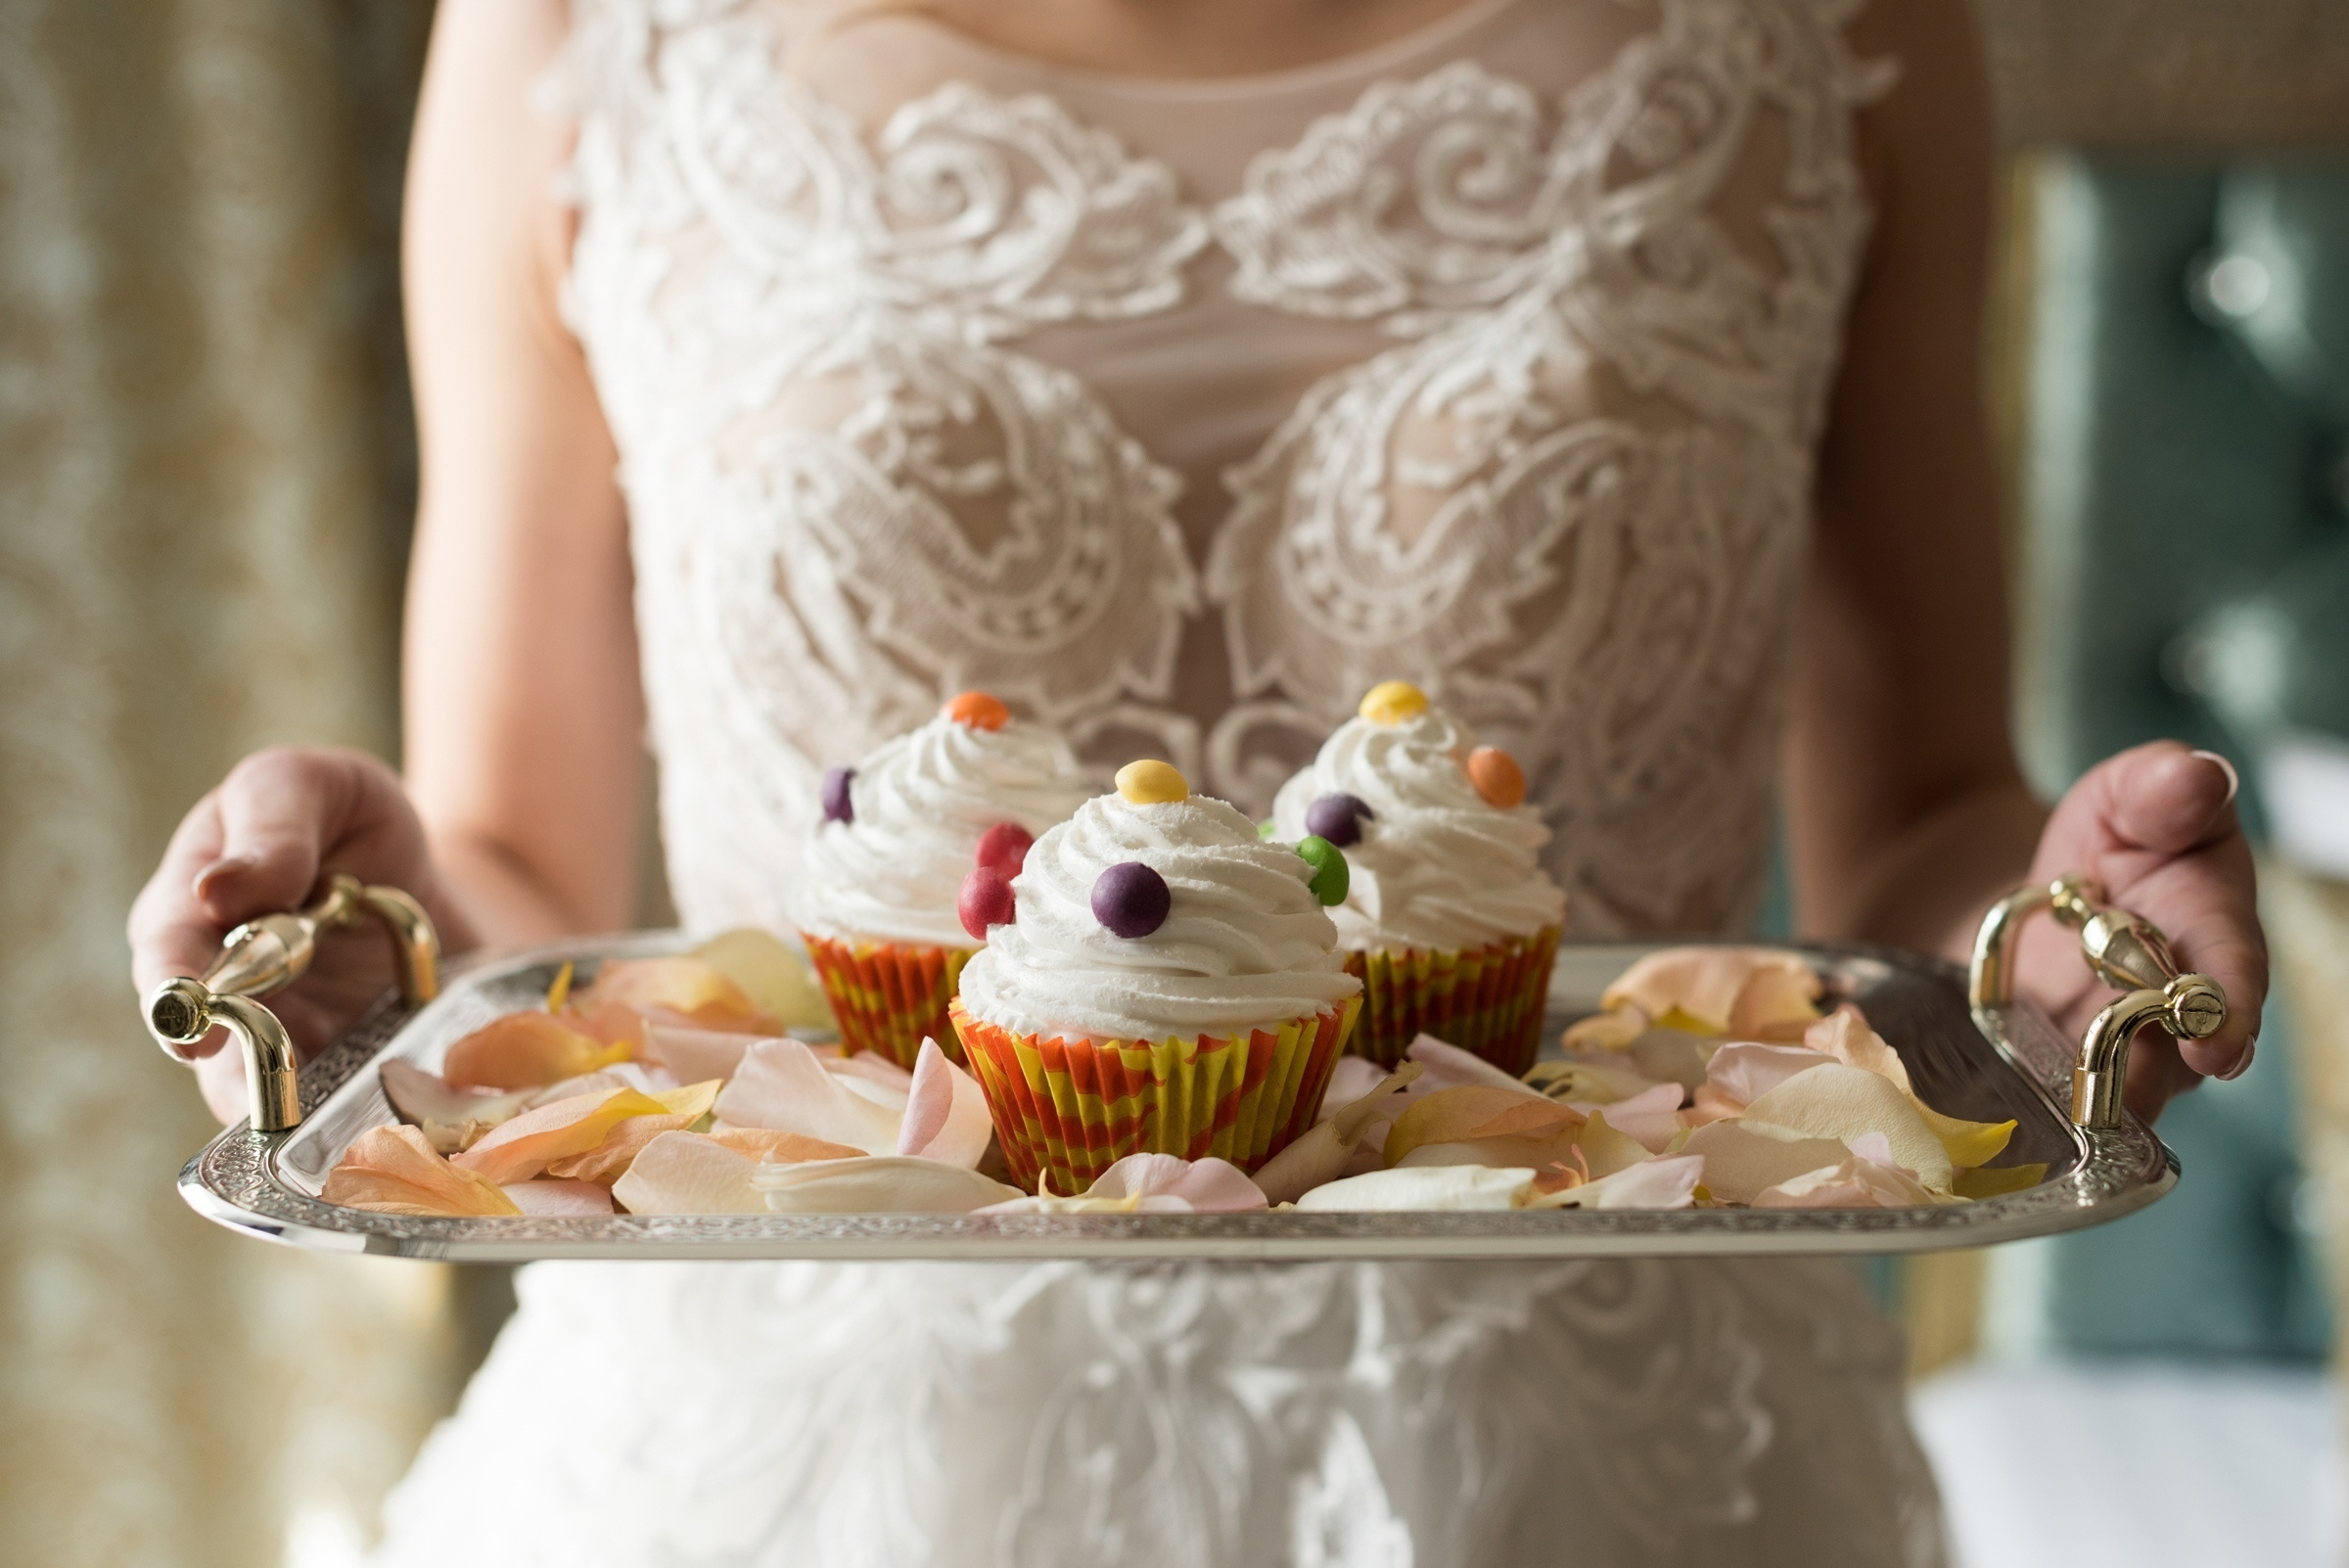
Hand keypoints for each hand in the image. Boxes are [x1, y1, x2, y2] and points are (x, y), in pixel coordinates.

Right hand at [128, 747, 476, 1122]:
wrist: (423, 886)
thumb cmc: (349, 822)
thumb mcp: (321, 788)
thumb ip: (276, 820)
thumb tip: (218, 888)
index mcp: (190, 904)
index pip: (165, 949)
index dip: (177, 981)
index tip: (196, 1011)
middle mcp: (211, 983)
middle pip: (197, 1035)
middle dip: (229, 1056)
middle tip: (261, 1077)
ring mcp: (266, 1037)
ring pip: (251, 1087)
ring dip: (280, 1100)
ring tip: (310, 1112)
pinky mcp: (322, 1075)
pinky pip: (317, 1109)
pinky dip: (338, 1114)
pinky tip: (360, 1121)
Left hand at [2018, 741, 2264, 1121]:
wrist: (2033, 896)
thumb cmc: (2109, 841)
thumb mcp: (2127, 796)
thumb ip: (2159, 784)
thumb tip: (2197, 776)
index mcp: (2214, 933)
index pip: (2232, 977)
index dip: (2228, 1011)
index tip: (2217, 1044)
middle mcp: (2180, 1012)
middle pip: (2176, 1055)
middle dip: (2146, 1060)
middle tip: (2113, 1058)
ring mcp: (2124, 1057)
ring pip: (2115, 1097)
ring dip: (2084, 1090)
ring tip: (2051, 1078)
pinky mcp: (2067, 1085)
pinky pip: (2051, 1112)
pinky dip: (2026, 1104)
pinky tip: (1999, 1098)